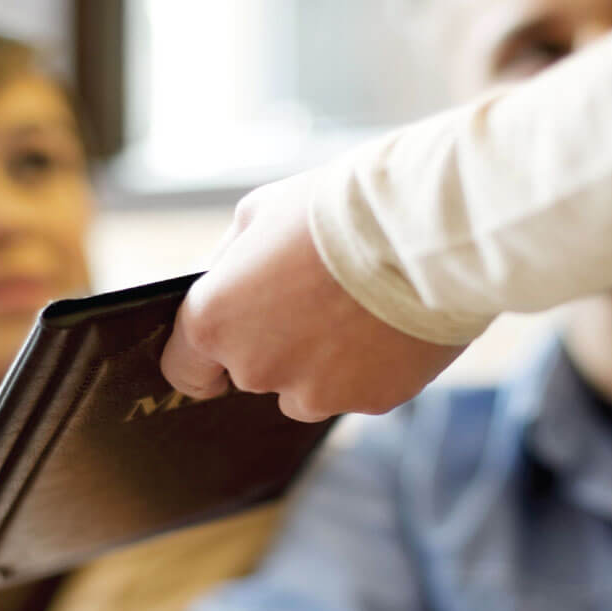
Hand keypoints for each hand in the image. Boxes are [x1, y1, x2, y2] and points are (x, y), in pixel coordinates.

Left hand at [161, 173, 463, 420]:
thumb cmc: (336, 208)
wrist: (427, 225)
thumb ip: (226, 264)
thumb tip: (214, 285)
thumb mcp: (258, 214)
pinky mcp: (370, 402)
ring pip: (307, 391)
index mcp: (215, 322)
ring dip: (323, 363)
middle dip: (276, 345)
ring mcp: (314, 393)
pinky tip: (391, 323)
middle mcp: (256, 368)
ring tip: (359, 309)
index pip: (184, 371)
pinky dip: (371, 366)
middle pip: (253, 374)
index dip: (201, 362)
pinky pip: (360, 390)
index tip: (217, 355)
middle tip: (315, 298)